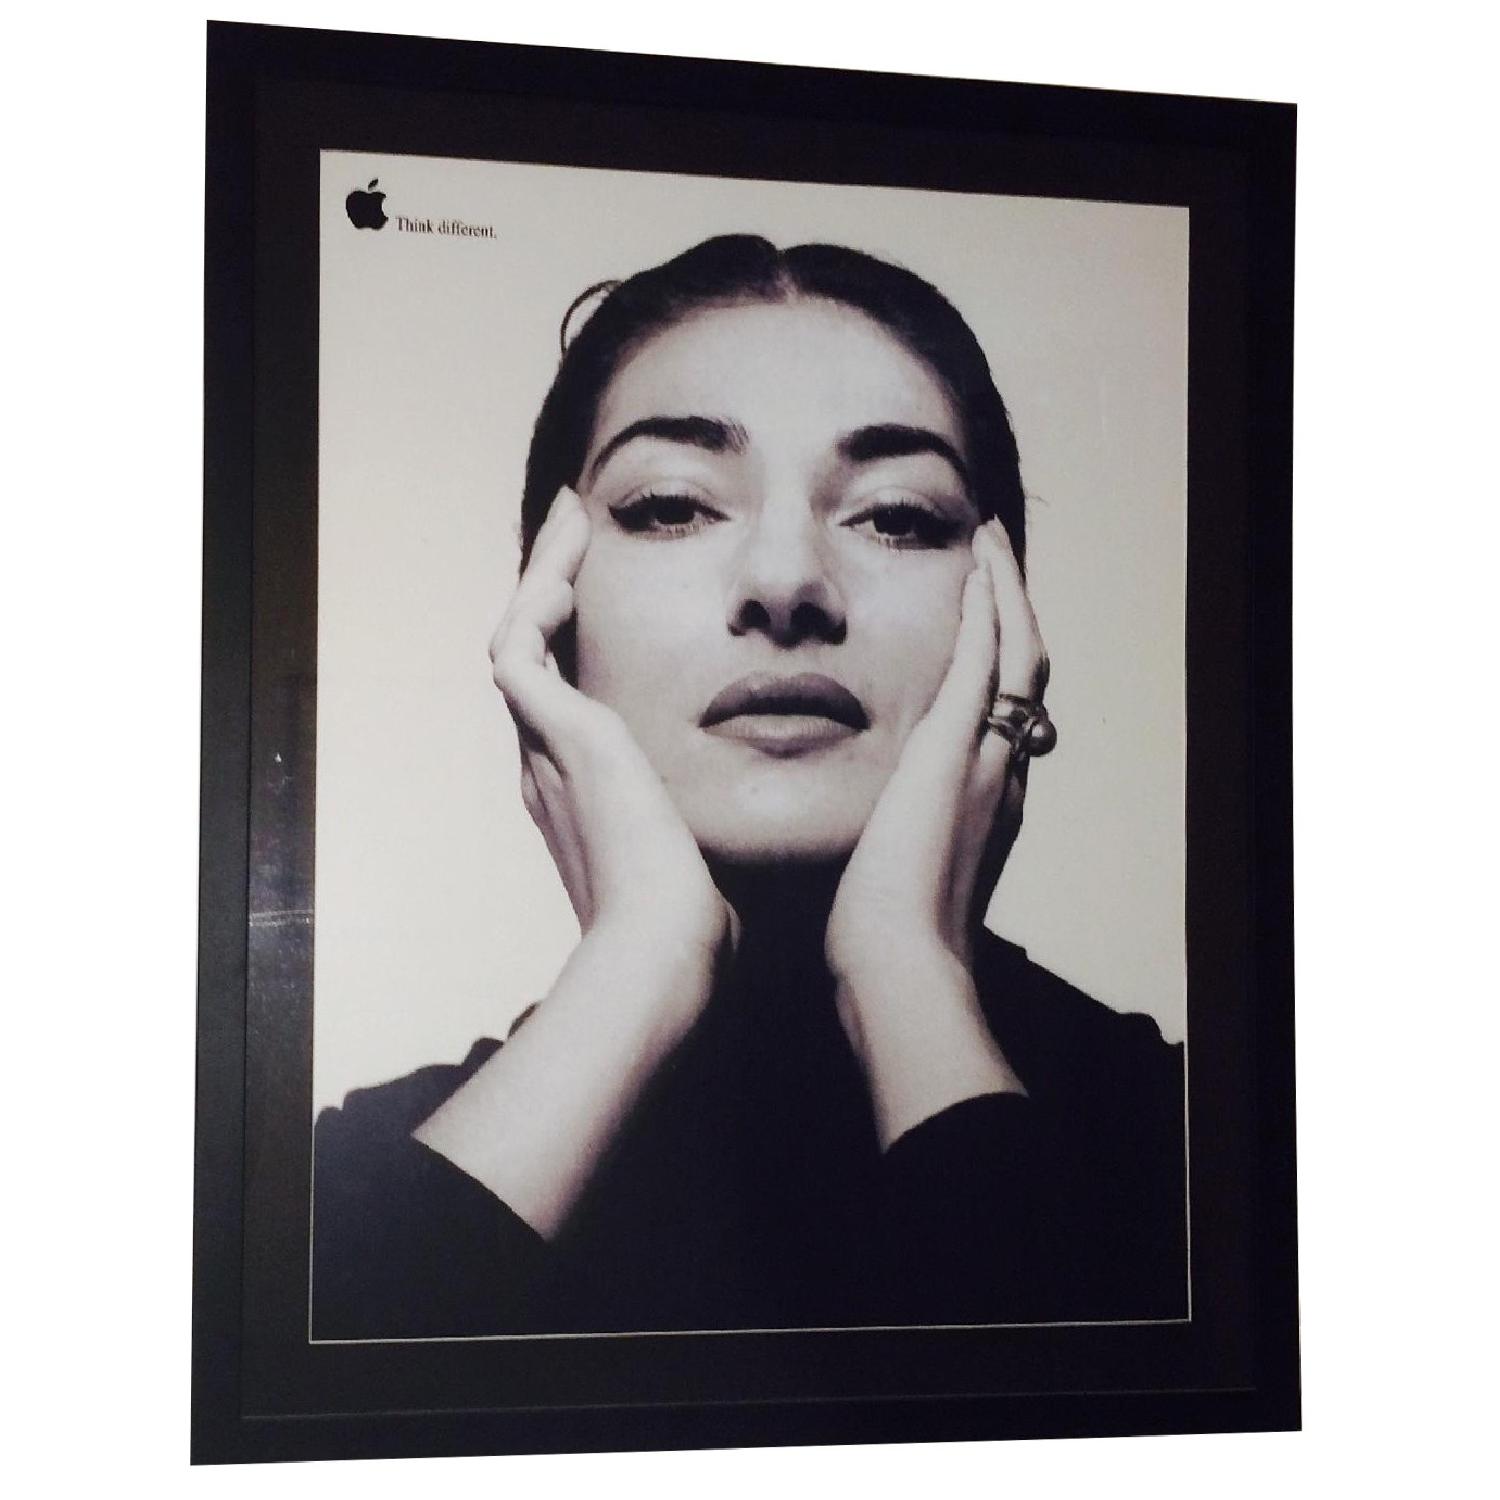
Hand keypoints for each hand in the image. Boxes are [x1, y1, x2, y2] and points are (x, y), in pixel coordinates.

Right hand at [490, 487, 737, 976]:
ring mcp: (542, 751)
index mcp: (582, 789)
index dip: (578, 638)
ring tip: (572, 520)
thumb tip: (755, 819)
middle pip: (535, 655)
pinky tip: (572, 563)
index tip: (608, 591)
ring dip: (544, 575)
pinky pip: (521, 647)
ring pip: (520, 637)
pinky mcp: (554, 737)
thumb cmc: (697, 915)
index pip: (568, 694)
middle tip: (576, 530)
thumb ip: (710, 822)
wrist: (669, 945)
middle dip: (554, 589)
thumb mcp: (702, 851)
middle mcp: (549, 764)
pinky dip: (538, 602)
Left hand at [825, 519, 1047, 1048]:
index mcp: (987, 802)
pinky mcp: (958, 751)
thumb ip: (890, 848)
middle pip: (1025, 672)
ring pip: (1019, 655)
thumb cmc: (885, 940)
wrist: (900, 966)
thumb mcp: (896, 880)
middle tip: (994, 560)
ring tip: (990, 544)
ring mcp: (987, 760)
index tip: (978, 618)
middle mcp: (1003, 773)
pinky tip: (976, 570)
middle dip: (1012, 611)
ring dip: (1006, 594)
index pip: (1001, 711)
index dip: (996, 659)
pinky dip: (988, 612)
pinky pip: (986, 663)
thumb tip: (862, 843)